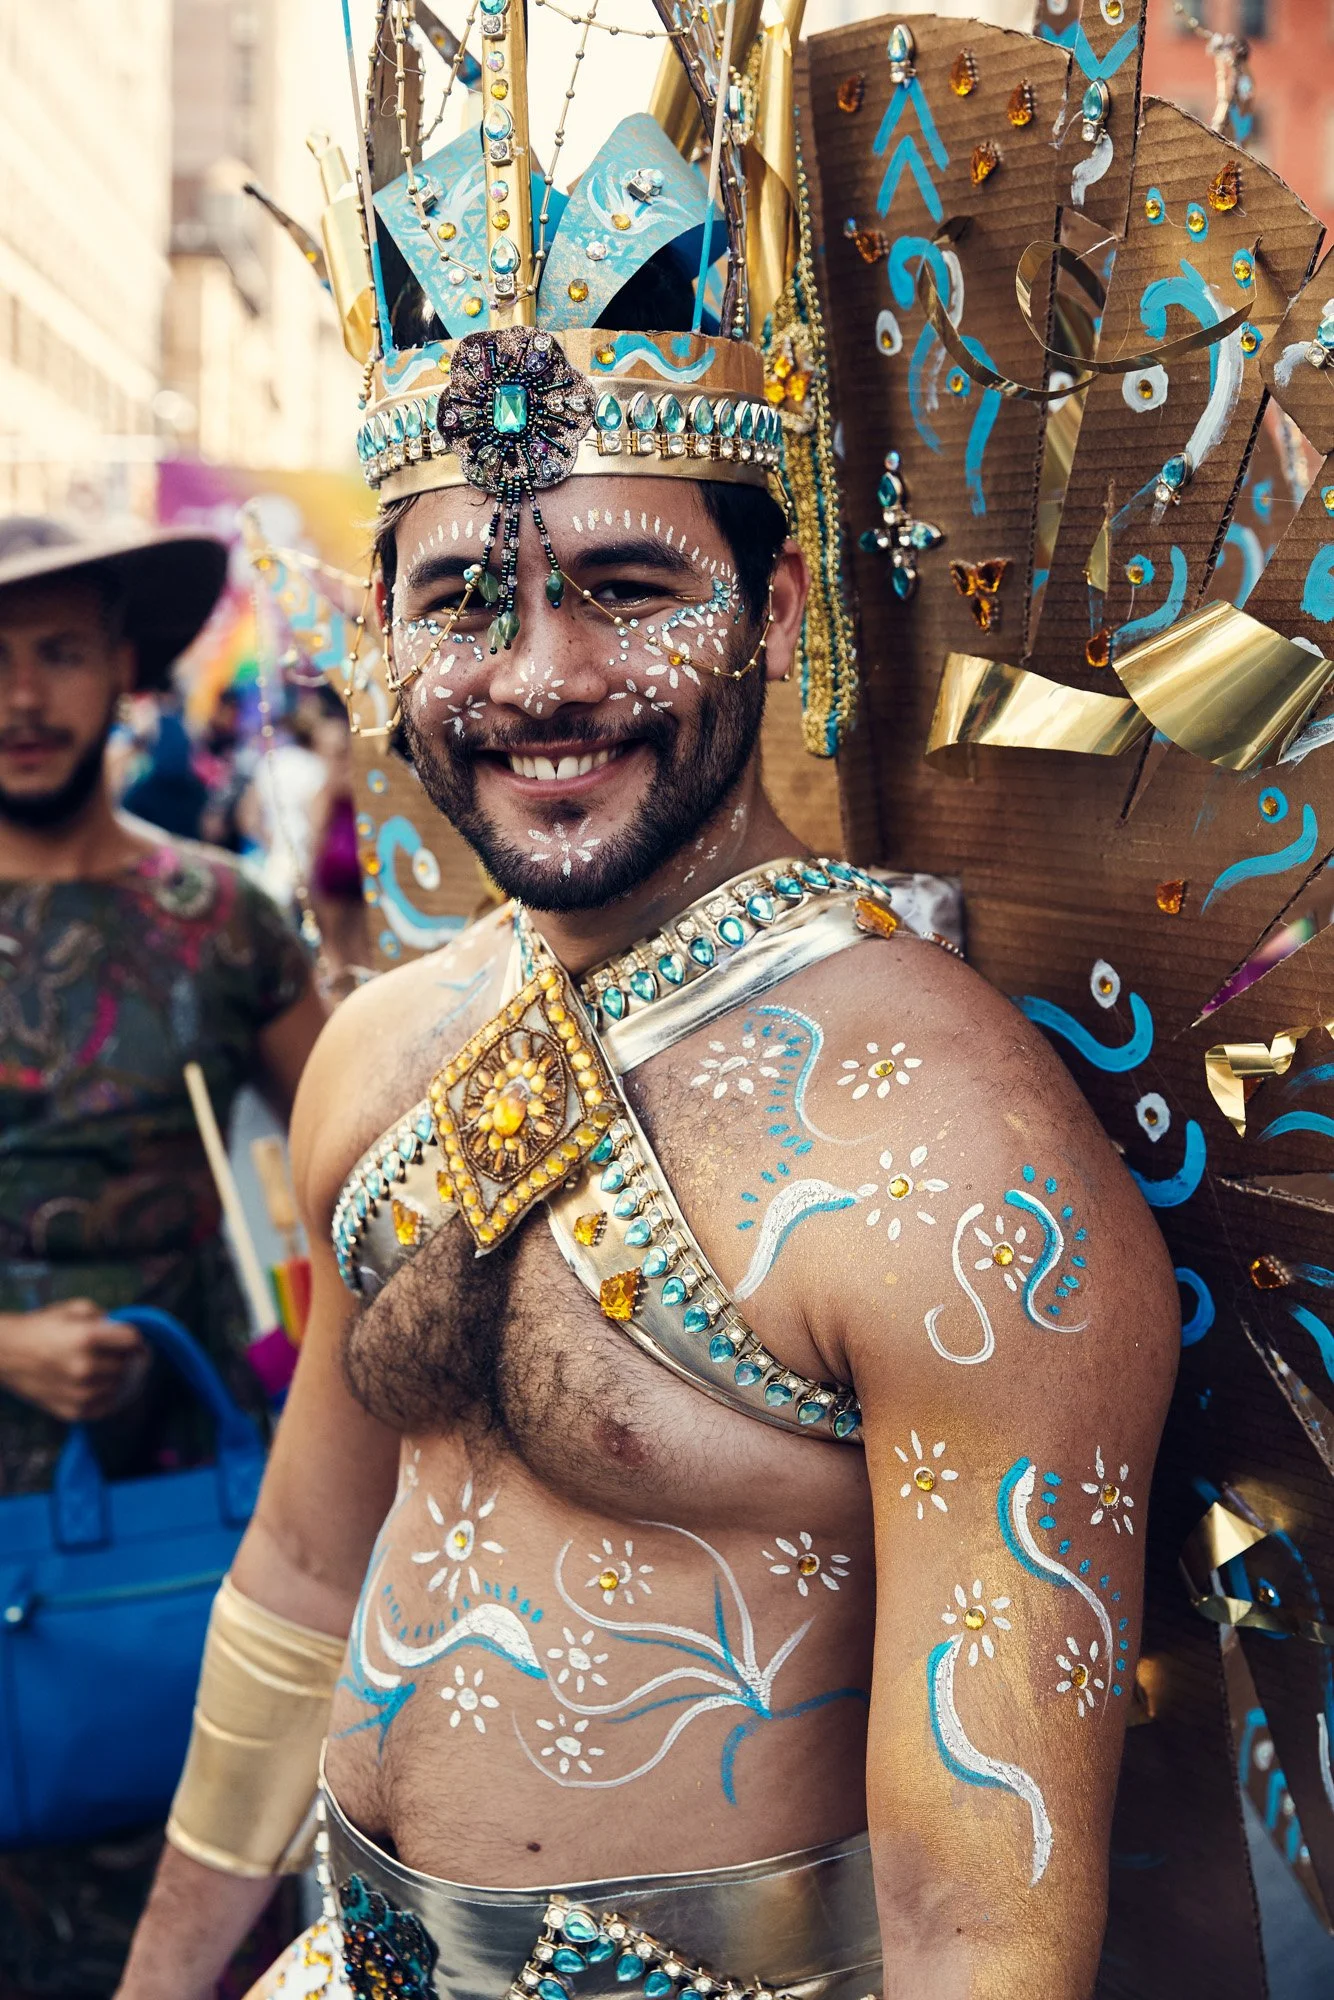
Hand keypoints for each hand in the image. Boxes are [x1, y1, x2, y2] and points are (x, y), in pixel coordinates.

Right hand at [0, 1300, 149, 1421]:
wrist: (5, 1354)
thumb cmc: (40, 1327)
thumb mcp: (73, 1308)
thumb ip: (104, 1317)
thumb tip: (124, 1330)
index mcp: (87, 1337)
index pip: (133, 1341)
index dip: (137, 1340)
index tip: (134, 1343)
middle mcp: (85, 1367)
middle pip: (127, 1365)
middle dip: (124, 1358)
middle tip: (115, 1355)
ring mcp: (79, 1392)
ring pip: (119, 1387)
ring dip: (116, 1378)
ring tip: (102, 1370)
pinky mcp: (72, 1411)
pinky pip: (105, 1407)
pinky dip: (106, 1397)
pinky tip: (97, 1386)